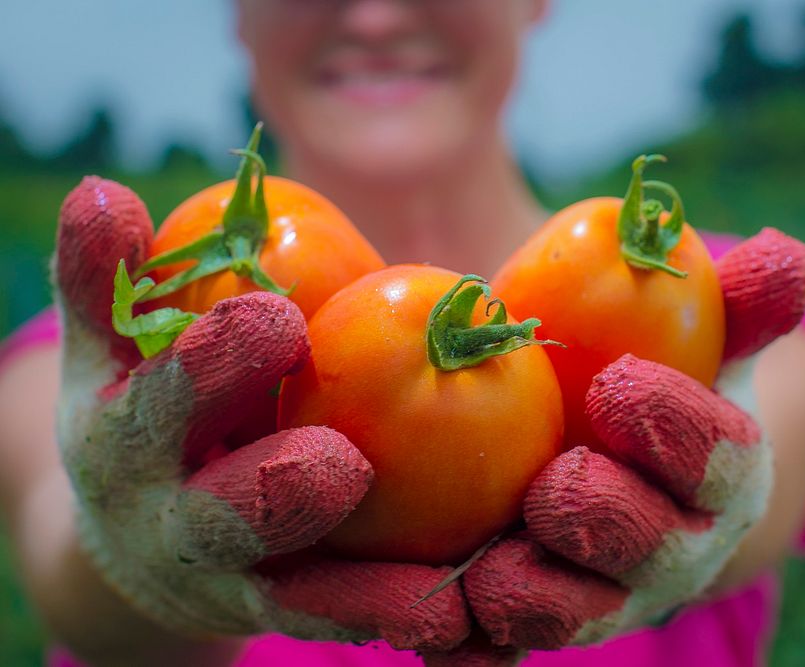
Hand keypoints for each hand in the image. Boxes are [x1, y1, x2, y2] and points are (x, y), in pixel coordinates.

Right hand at [53, 177, 469, 651]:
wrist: (137, 531)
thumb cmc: (143, 407)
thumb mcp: (112, 345)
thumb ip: (111, 277)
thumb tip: (106, 191)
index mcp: (125, 438)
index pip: (159, 397)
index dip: (209, 363)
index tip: (275, 317)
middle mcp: (172, 522)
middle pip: (222, 514)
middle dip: (275, 490)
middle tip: (340, 466)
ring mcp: (230, 579)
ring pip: (295, 593)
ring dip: (363, 596)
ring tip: (435, 598)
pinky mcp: (285, 609)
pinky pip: (343, 622)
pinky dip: (396, 623)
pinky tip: (457, 622)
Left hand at [432, 229, 804, 661]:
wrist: (609, 468)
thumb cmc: (649, 387)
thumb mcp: (691, 340)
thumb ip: (732, 304)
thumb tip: (786, 253)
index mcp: (719, 479)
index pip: (720, 460)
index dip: (678, 429)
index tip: (620, 384)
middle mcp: (671, 552)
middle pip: (654, 552)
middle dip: (610, 522)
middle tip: (554, 487)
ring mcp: (602, 596)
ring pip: (580, 616)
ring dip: (539, 601)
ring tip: (489, 573)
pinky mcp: (534, 620)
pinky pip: (503, 647)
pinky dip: (469, 644)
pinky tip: (430, 624)